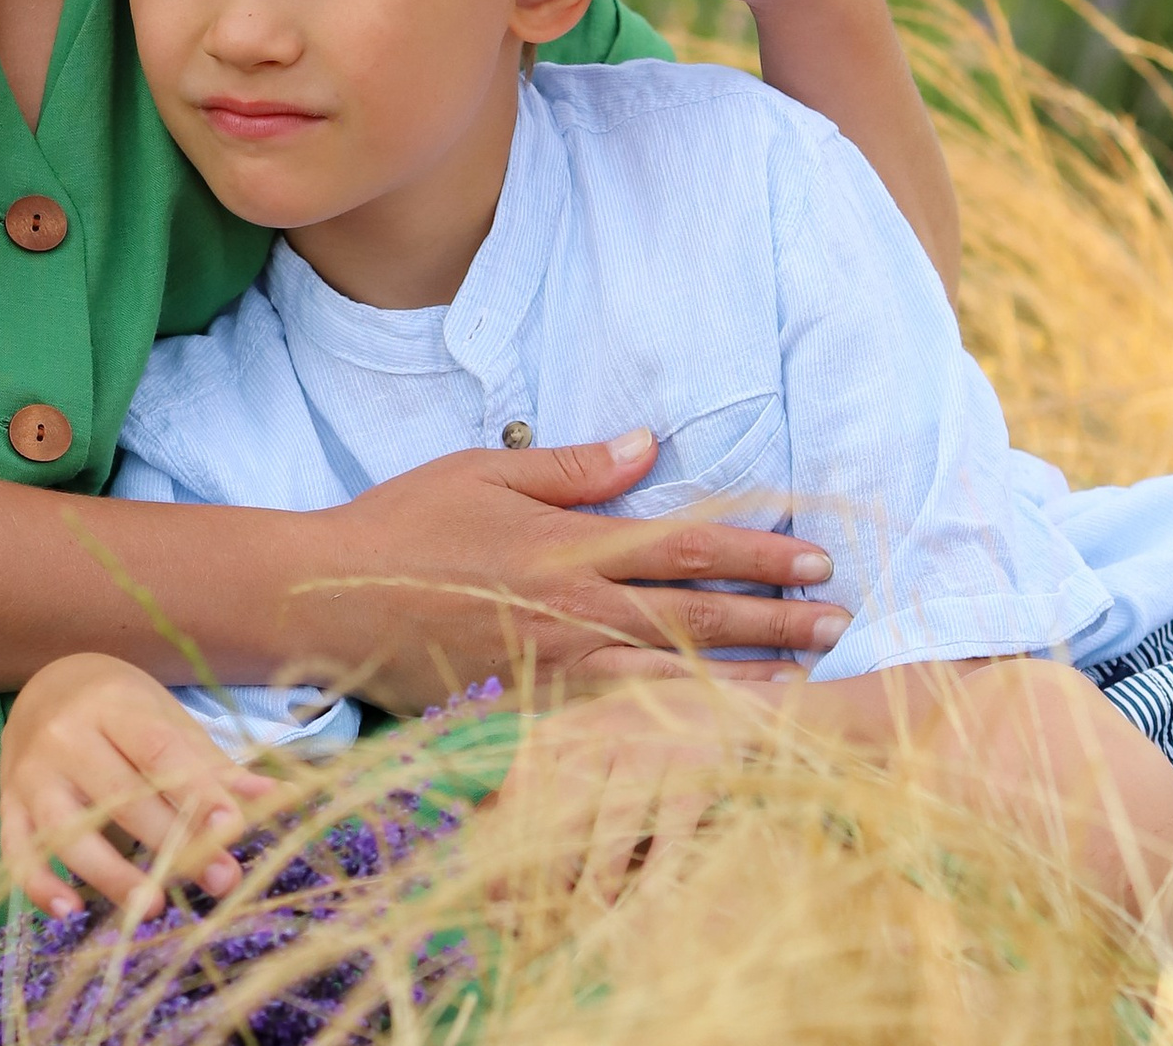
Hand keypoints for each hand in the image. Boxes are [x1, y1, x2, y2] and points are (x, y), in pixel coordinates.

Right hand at [0, 653, 278, 921]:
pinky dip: (38, 883)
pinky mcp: (7, 805)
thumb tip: (280, 798)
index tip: (235, 829)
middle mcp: (65, 735)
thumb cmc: (122, 711)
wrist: (47, 687)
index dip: (197, 791)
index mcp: (112, 704)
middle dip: (172, 841)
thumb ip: (215, 767)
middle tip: (221, 879)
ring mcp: (31, 773)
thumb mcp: (167, 721)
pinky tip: (68, 912)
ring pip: (67, 828)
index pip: (158, 751)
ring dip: (109, 871)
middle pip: (118, 793)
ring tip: (152, 907)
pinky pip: (16, 849)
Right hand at [313, 431, 845, 713]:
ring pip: (675, 676)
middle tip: (841, 621)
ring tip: (809, 681)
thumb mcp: (481, 473)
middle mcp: (577, 612)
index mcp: (569, 547)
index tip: (815, 555)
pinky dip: (680, 723)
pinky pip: (624, 721)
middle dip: (777, 619)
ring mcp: (559, 670)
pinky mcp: (536, 710)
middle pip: (698, 617)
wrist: (331, 602)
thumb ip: (570, 466)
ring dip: (748, 678)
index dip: (758, 553)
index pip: (686, 548)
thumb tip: (649, 445)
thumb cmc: (403, 526)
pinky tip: (717, 727)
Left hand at [491, 675, 768, 904]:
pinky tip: (647, 912)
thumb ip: (540, 790)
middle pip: (559, 813)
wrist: (715, 704)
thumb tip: (490, 849)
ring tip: (589, 927)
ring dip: (598, 883)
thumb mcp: (577, 748)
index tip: (496, 898)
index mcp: (558, 732)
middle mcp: (597, 737)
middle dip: (545, 874)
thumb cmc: (631, 741)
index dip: (505, 850)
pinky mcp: (695, 772)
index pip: (520, 795)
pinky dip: (657, 878)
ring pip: (612, 828)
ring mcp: (648, 752)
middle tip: (539, 924)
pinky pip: (670, 837)